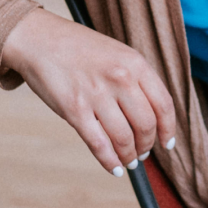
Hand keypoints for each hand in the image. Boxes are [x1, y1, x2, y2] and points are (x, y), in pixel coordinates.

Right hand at [1, 9, 177, 176]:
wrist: (39, 39)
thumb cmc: (78, 48)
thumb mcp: (117, 53)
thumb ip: (136, 79)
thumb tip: (152, 116)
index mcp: (134, 63)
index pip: (163, 105)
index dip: (168, 130)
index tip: (166, 143)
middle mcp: (120, 78)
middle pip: (146, 125)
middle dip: (147, 146)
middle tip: (143, 153)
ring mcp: (96, 95)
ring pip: (124, 139)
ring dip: (129, 156)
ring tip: (128, 161)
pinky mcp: (74, 110)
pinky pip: (99, 145)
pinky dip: (110, 162)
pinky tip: (115, 168)